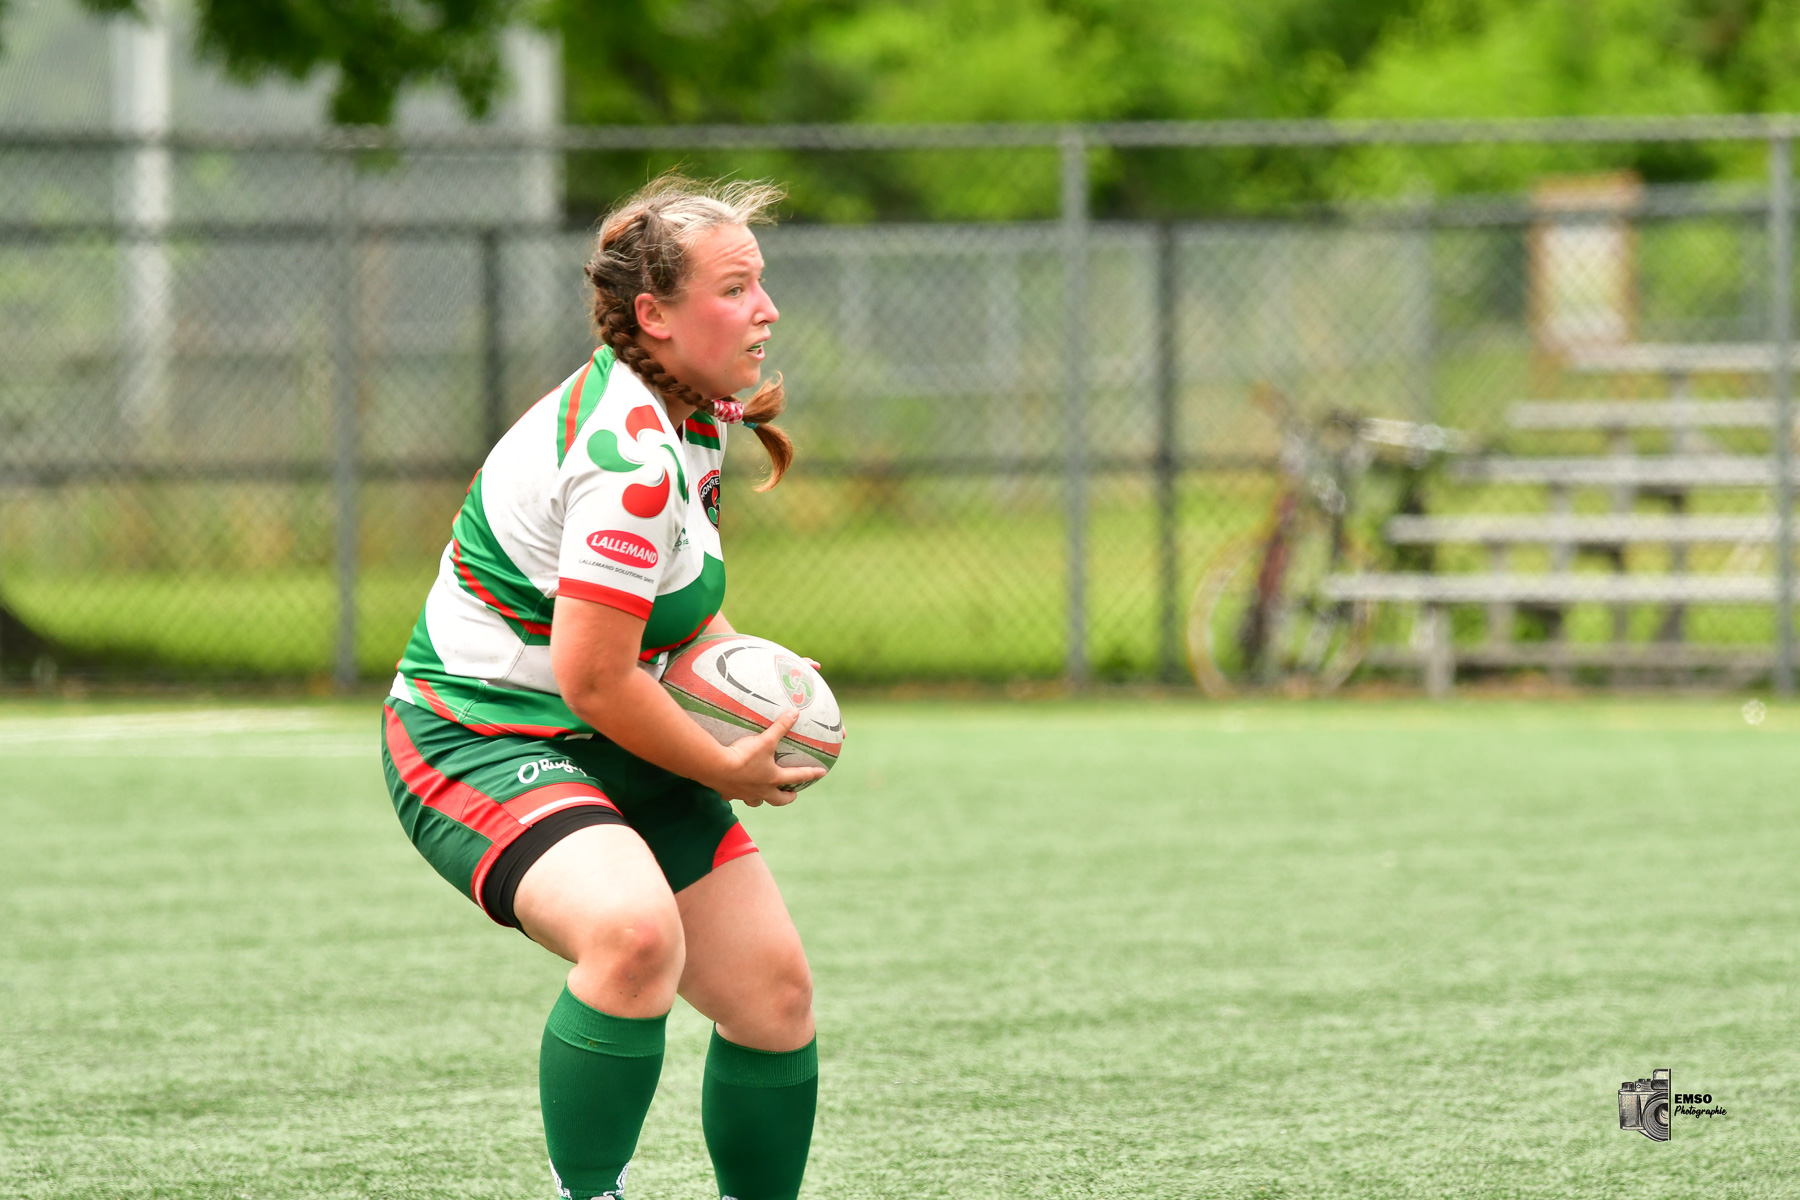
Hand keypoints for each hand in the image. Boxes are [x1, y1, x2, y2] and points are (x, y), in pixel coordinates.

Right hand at [709, 708, 825, 806]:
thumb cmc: (744, 756)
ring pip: (757, 802)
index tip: (822, 773)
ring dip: (762, 799)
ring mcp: (744, 794)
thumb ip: (780, 727)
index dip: (811, 774)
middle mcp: (761, 790)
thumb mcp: (765, 740)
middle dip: (786, 798)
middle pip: (778, 800)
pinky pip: (734, 797)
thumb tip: (795, 712)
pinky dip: (736, 793)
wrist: (715, 768)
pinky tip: (733, 788)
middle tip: (792, 794)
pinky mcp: (728, 794)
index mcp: (773, 778)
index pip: (797, 777)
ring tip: (762, 793)